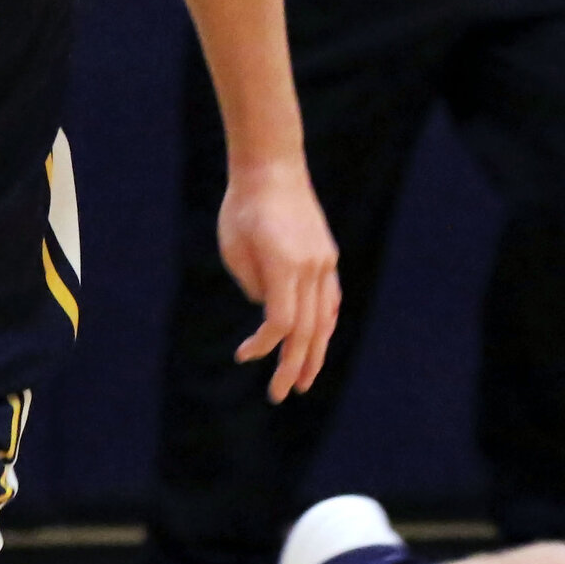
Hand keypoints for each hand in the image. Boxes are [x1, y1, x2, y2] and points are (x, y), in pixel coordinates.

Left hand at [217, 162, 339, 401]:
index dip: (264, 345)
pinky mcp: (326, 257)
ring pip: (324, 319)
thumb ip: (254, 286)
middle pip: (307, 329)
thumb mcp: (234, 249)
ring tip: (305, 381)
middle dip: (294, 366)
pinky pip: (329, 300)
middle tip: (280, 394)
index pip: (281, 322)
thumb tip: (270, 310)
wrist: (272, 168)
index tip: (243, 356)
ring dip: (314, 353)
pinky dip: (324, 325)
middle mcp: (311, 267)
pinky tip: (318, 343)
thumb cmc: (243, 207)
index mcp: (285, 265)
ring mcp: (324, 262)